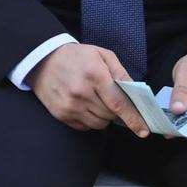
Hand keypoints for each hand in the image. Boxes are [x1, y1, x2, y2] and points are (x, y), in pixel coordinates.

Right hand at [26, 42, 149, 134]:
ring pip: (99, 123)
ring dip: (103, 116)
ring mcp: (69, 106)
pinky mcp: (61, 114)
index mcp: (94, 76)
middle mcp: (81, 93)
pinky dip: (89, 119)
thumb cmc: (76, 56)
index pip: (119, 104)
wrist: (42, 59)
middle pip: (110, 115)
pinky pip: (85, 126)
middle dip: (116, 110)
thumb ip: (121, 73)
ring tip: (95, 100)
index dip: (134, 119)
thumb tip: (137, 93)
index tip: (143, 130)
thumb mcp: (102, 55)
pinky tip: (84, 105)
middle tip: (109, 98)